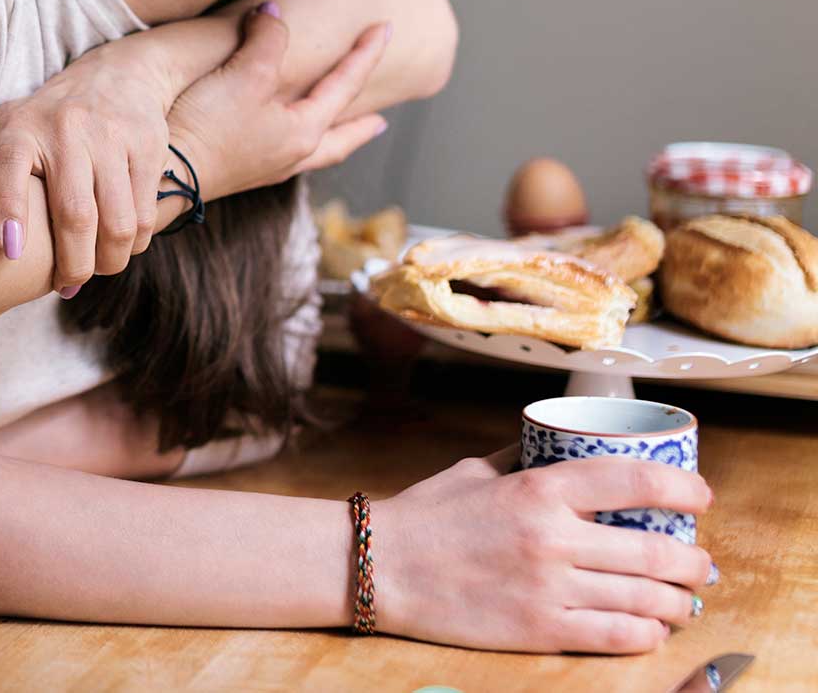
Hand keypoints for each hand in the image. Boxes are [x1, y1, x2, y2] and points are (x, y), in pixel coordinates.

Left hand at [0, 36, 177, 296]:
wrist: (116, 75)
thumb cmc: (46, 117)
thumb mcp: (7, 126)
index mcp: (21, 129)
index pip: (9, 169)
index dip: (9, 211)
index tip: (10, 251)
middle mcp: (66, 130)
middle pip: (74, 214)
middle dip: (72, 264)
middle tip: (65, 284)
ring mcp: (110, 138)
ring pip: (117, 222)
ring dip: (108, 261)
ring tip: (95, 270)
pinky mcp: (147, 148)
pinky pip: (144, 214)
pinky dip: (134, 244)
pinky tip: (119, 248)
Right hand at [163, 4, 389, 200]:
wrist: (164, 176)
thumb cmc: (208, 125)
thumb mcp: (244, 73)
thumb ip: (267, 39)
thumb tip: (273, 14)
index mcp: (305, 131)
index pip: (345, 86)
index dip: (365, 53)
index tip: (385, 27)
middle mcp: (292, 155)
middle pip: (340, 140)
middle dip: (361, 127)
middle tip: (381, 122)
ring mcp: (264, 167)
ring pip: (314, 152)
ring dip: (332, 139)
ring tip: (338, 132)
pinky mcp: (238, 172)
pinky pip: (284, 156)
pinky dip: (297, 144)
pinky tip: (281, 140)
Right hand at [380, 446, 713, 651]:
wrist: (380, 567)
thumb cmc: (425, 516)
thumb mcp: (475, 471)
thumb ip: (522, 459)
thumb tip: (559, 444)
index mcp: (537, 490)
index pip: (632, 480)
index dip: (681, 487)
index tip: (701, 495)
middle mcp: (551, 539)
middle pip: (654, 551)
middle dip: (693, 561)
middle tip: (700, 563)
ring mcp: (549, 589)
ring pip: (646, 599)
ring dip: (680, 603)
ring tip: (685, 601)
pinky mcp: (540, 629)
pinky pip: (617, 636)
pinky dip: (648, 634)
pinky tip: (653, 629)